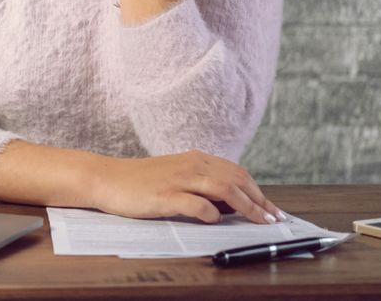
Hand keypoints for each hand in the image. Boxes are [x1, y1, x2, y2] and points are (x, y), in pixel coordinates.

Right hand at [89, 149, 283, 224]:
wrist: (106, 178)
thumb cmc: (139, 181)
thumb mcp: (175, 176)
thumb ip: (200, 184)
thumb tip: (229, 203)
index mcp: (195, 159)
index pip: (237, 172)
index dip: (258, 191)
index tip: (272, 209)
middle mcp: (191, 165)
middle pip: (236, 179)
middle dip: (260, 200)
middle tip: (274, 219)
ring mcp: (178, 180)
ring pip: (224, 188)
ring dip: (247, 206)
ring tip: (260, 222)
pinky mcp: (165, 196)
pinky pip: (197, 205)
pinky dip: (212, 213)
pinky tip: (216, 220)